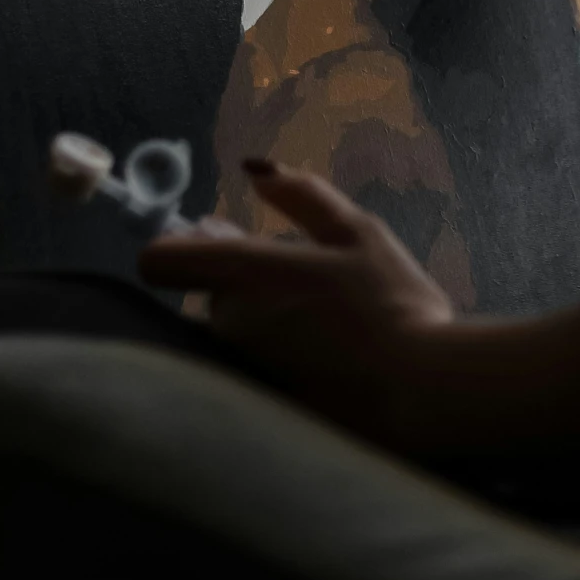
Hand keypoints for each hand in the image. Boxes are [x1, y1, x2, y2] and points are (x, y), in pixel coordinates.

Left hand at [138, 160, 455, 444]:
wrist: (420, 394)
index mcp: (244, 272)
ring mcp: (238, 371)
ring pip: (232, 334)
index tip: (218, 241)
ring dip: (260, 324)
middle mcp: (227, 323)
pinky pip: (248, 373)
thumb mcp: (357, 231)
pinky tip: (323, 364)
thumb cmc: (392, 303)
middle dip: (243, 286)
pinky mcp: (257, 409)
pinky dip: (273, 361)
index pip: (159, 260)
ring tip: (325, 328)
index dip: (179, 247)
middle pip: (208, 295)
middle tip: (309, 284)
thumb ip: (302, 195)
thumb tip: (255, 170)